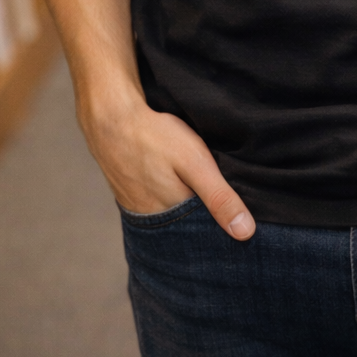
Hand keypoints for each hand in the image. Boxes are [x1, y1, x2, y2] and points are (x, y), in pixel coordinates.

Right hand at [81, 83, 255, 239]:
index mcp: (173, 220)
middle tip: (227, 207)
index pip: (206, 238)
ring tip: (205, 198)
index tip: (244, 226)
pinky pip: (159, 208)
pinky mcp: (132, 197)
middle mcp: (154, 224)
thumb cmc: (154, 138)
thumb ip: (219, 197)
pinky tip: (180, 188)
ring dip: (189, 212)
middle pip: (189, 230)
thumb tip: (246, 233)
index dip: (225, 231)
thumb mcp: (195, 163)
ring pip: (174, 220)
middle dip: (207, 223)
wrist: (111, 119)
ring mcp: (140, 211)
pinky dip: (173, 202)